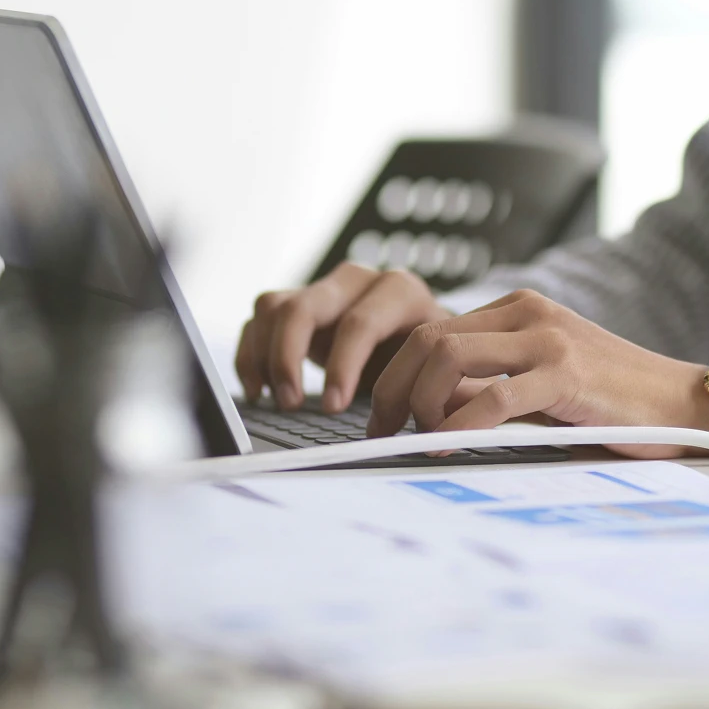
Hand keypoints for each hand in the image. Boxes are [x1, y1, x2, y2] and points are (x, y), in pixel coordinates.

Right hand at [235, 263, 450, 411]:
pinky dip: (252, 354)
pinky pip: (260, 318)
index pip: (361, 323)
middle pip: (305, 306)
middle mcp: (360, 282)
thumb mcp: (457, 372)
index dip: (342, 367)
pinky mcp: (299, 303)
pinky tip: (260, 390)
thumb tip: (447, 427)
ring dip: (267, 356)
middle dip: (290, 358)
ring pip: (276, 307)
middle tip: (291, 405)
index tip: (332, 407)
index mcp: (402, 293)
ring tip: (279, 401)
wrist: (424, 344)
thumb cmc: (441, 361)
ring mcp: (326, 289)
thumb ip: (456, 394)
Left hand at [368, 289, 708, 458]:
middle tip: (381, 432)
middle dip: (392, 389)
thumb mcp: (540, 384)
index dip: (394, 374)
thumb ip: (489, 386)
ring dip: (420, 404)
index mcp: (516, 307)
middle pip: (427, 339)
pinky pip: (491, 396)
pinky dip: (458, 425)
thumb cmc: (610, 401)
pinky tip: (448, 446)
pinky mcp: (564, 372)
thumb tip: (430, 410)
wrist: (681, 402)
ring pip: (446, 356)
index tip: (383, 416)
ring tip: (421, 439)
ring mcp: (545, 337)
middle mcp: (525, 311)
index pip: (430, 330)